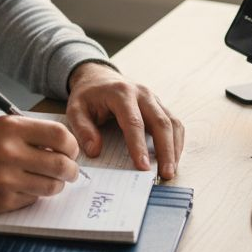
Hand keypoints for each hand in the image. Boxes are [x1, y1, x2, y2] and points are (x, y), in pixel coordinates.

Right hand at [0, 115, 81, 213]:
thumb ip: (27, 132)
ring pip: (51, 187)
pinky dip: (33, 195)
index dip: (71, 146)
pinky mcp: (1, 201)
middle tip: (70, 171)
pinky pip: (32, 200)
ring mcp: (5, 179)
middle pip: (61, 165)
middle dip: (71, 170)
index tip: (70, 151)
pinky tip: (22, 187)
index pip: (60, 136)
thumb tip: (61, 145)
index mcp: (10, 128)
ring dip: (55, 185)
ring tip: (49, 181)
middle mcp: (10, 152)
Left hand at [66, 62, 183, 179]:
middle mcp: (142, 94)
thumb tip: (95, 151)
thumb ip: (83, 130)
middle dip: (166, 151)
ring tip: (170, 170)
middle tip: (165, 174)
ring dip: (174, 148)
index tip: (142, 166)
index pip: (134, 122)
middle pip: (161, 122)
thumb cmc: (88, 95)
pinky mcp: (159, 105)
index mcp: (121, 93)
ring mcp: (154, 98)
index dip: (139, 146)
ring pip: (172, 123)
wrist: (98, 76)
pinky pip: (174, 123)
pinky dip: (176, 141)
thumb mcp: (75, 109)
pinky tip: (172, 158)